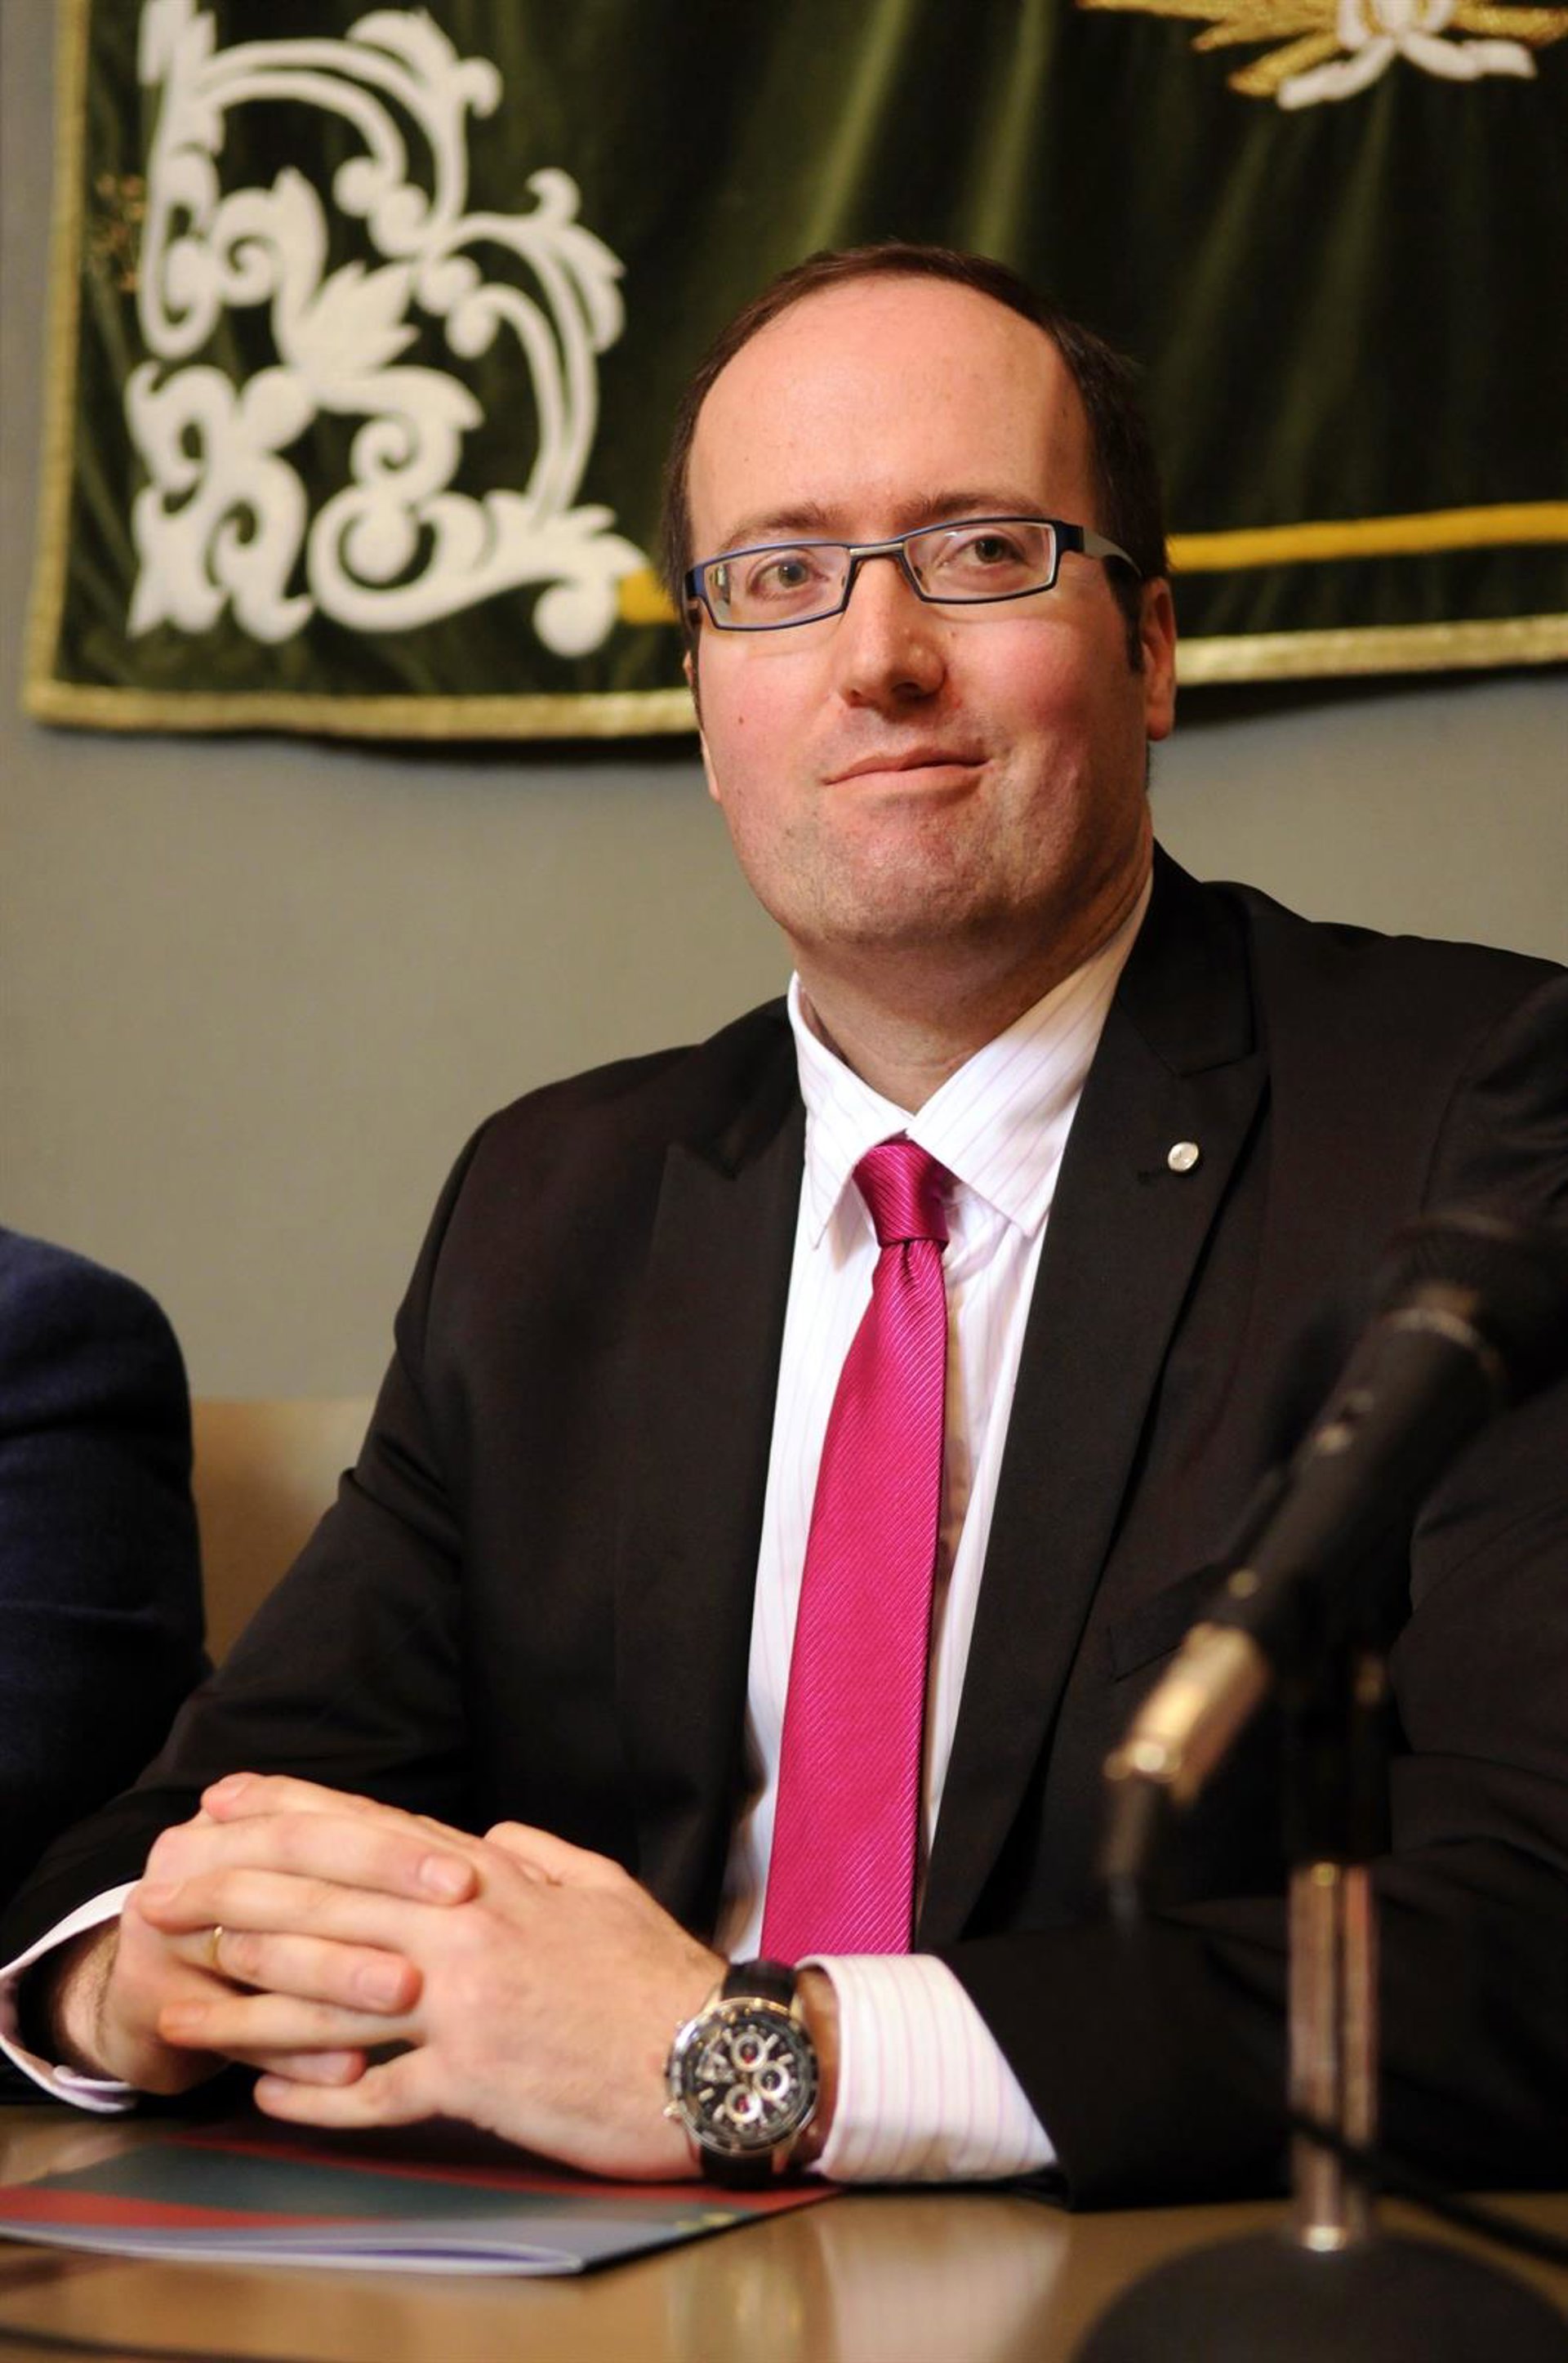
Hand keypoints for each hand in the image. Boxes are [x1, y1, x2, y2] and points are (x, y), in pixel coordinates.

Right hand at [47, 1788, 478, 2096]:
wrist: (154, 1993)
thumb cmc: (264, 1926)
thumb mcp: (313, 1877)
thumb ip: (382, 1858)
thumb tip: (494, 1847)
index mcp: (240, 1820)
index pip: (326, 1820)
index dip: (394, 1847)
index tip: (467, 1874)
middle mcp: (194, 1860)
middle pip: (293, 1878)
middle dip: (376, 1904)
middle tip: (453, 1925)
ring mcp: (169, 1934)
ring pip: (263, 1953)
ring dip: (339, 1978)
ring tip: (409, 1997)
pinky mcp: (158, 2007)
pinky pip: (234, 2032)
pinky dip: (296, 2055)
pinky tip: (350, 2073)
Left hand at [137, 1774, 722, 2177]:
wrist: (715, 2056)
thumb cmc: (659, 1975)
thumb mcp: (603, 1886)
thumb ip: (538, 1854)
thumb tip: (491, 1836)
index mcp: (493, 1880)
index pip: (371, 1837)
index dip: (291, 1817)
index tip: (224, 1804)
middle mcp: (466, 1933)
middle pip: (328, 1909)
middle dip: (235, 1900)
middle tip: (160, 1899)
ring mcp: (467, 2009)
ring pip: (334, 2001)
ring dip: (249, 2008)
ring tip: (181, 2009)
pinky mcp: (477, 2084)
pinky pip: (379, 2094)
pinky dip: (319, 2100)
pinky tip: (266, 2100)